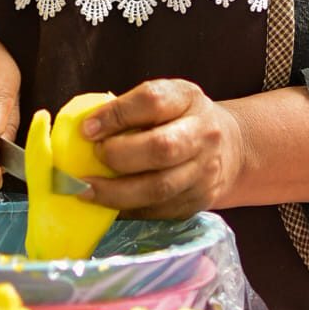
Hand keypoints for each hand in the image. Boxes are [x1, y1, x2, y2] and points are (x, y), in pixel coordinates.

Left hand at [79, 79, 242, 218]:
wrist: (226, 147)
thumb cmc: (177, 119)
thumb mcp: (162, 100)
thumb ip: (128, 111)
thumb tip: (83, 131)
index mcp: (187, 99)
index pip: (152, 101)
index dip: (116, 115)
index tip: (86, 129)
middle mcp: (203, 134)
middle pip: (161, 148)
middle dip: (119, 156)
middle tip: (94, 157)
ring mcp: (204, 171)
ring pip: (159, 188)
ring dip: (115, 192)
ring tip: (86, 189)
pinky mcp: (198, 201)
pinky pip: (158, 210)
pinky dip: (127, 209)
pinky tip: (108, 203)